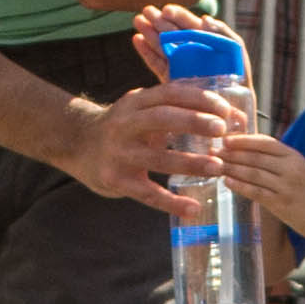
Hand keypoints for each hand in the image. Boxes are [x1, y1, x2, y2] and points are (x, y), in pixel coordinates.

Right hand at [63, 76, 238, 213]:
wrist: (77, 144)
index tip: (225, 110)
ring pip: (157, 158)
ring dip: (190, 163)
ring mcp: (119, 153)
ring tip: (218, 168)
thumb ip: (174, 110)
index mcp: (136, 102)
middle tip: (222, 131)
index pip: (170, 94)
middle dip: (194, 122)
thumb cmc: (124, 128)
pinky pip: (148, 194)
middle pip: (162, 118)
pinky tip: (194, 209)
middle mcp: (126, 123)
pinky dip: (172, 203)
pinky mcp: (116, 180)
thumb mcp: (141, 110)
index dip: (199, 99)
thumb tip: (227, 114)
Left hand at [222, 132, 304, 235]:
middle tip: (213, 151)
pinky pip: (256, 192)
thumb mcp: (302, 171)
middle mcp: (291, 169)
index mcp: (295, 157)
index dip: (243, 140)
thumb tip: (253, 155)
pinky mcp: (282, 204)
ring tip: (216, 165)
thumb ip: (281, 162)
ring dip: (232, 168)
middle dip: (232, 153)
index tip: (226, 139)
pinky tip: (228, 182)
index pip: (265, 143)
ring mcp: (286, 187)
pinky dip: (240, 186)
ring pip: (253, 173)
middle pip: (255, 157)